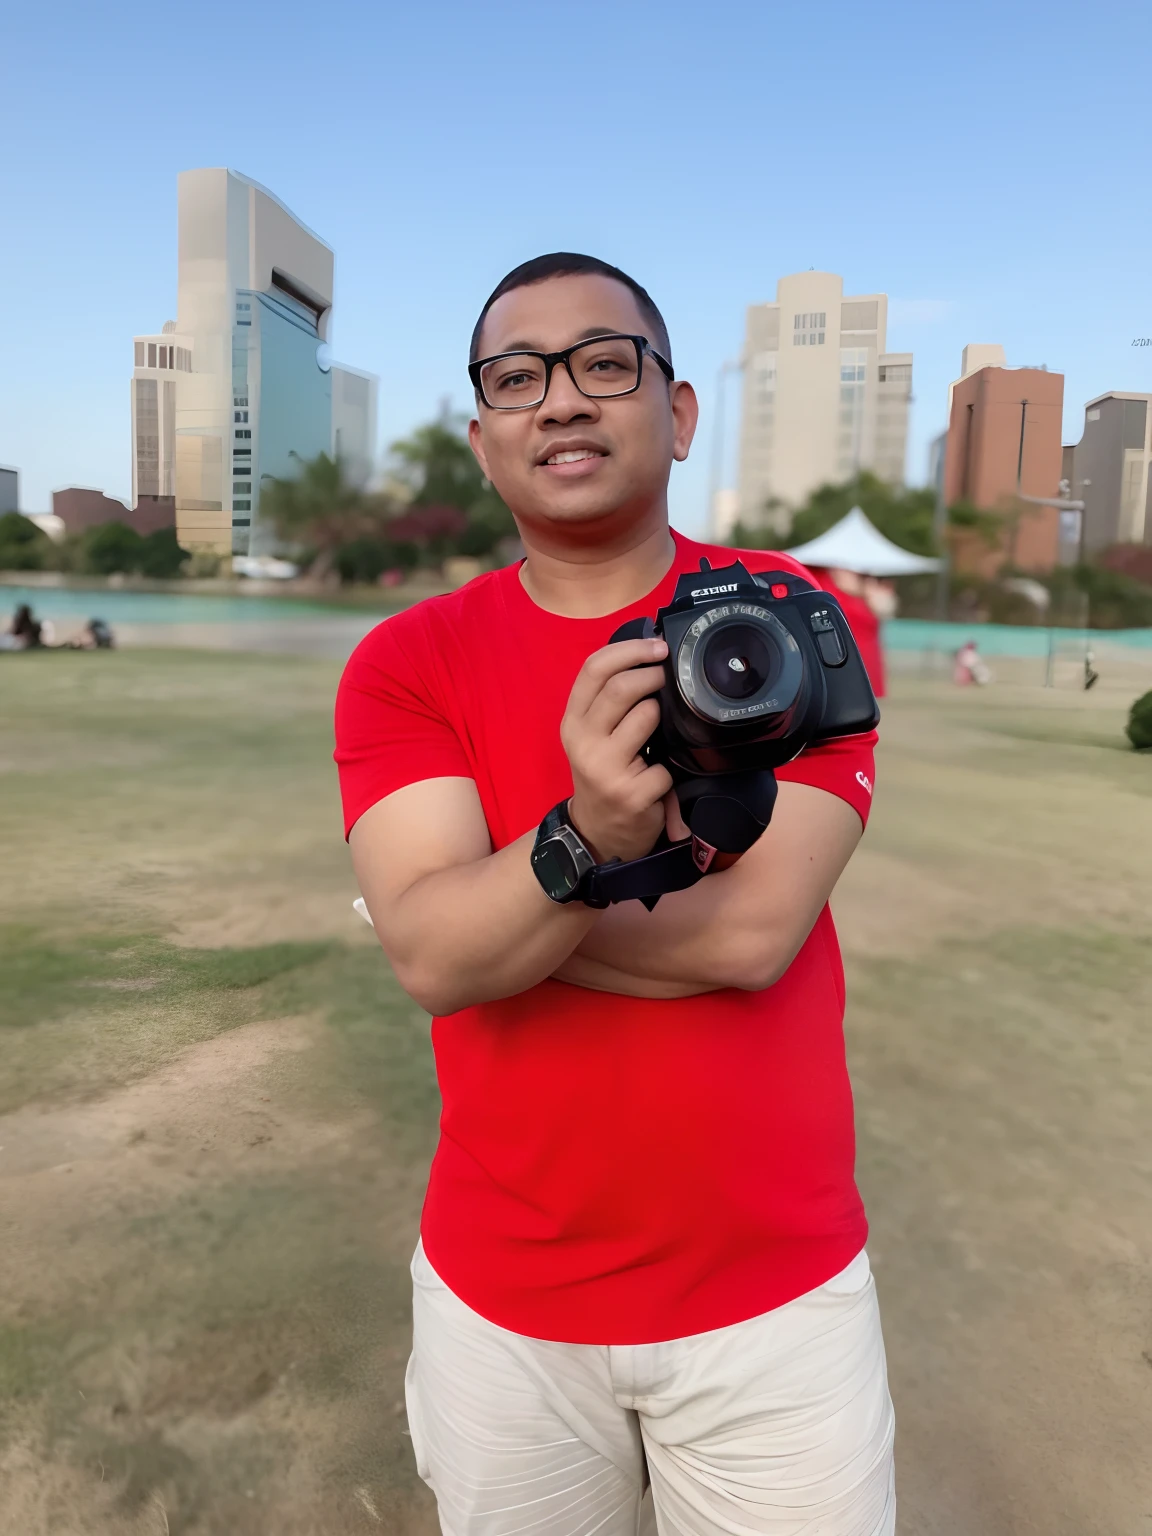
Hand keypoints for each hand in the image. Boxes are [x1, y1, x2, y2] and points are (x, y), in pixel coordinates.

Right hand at [561, 638, 673, 862]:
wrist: (598, 832)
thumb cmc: (603, 772)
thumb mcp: (592, 735)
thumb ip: (608, 701)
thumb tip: (651, 657)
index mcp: (573, 721)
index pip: (594, 669)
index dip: (630, 649)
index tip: (658, 646)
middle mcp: (582, 741)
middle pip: (621, 687)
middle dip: (653, 675)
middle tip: (668, 677)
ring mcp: (605, 768)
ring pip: (646, 716)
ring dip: (663, 717)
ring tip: (662, 730)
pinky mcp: (630, 794)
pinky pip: (665, 763)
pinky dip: (671, 767)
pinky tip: (661, 776)